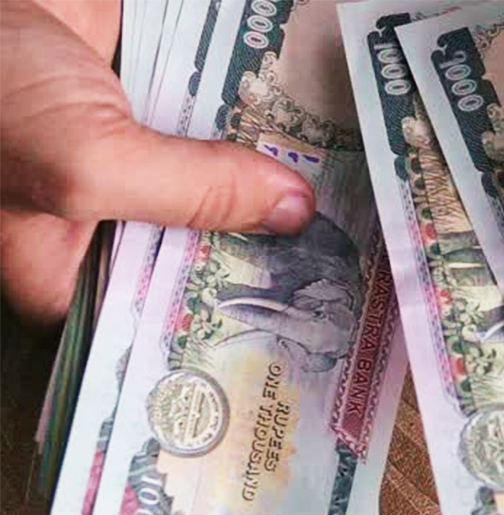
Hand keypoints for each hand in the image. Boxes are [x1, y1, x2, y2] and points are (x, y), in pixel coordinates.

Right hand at [0, 0, 315, 324]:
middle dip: (263, 246)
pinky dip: (258, 135)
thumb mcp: (83, 163)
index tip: (303, 309)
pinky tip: (310, 148)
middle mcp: (107, 229)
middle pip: (204, 252)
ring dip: (270, 187)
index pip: (162, 314)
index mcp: (68, 272)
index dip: (230, 311)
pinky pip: (221, 135)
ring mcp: (137, 172)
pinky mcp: (159, 119)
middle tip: (338, 257)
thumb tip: (292, 211)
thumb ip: (189, 194)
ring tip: (342, 207)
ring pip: (220, 191)